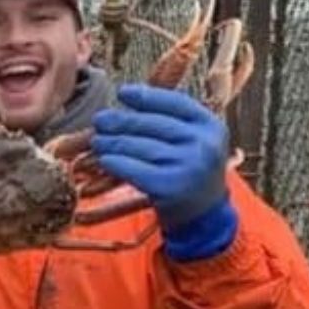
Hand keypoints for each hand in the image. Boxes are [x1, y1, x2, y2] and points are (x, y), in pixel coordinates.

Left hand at [91, 85, 230, 232]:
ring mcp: (187, 166)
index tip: (122, 93)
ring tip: (97, 141)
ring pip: (137, 146)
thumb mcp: (194, 141)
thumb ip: (171, 120)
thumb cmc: (190, 171)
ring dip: (111, 142)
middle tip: (99, 120)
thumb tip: (125, 98)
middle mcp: (202, 144)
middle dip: (120, 121)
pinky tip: (104, 160)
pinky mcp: (169, 187)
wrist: (204, 215)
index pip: (175, 102)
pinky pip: (132, 168)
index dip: (146, 96)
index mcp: (211, 126)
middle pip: (150, 124)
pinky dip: (114, 163)